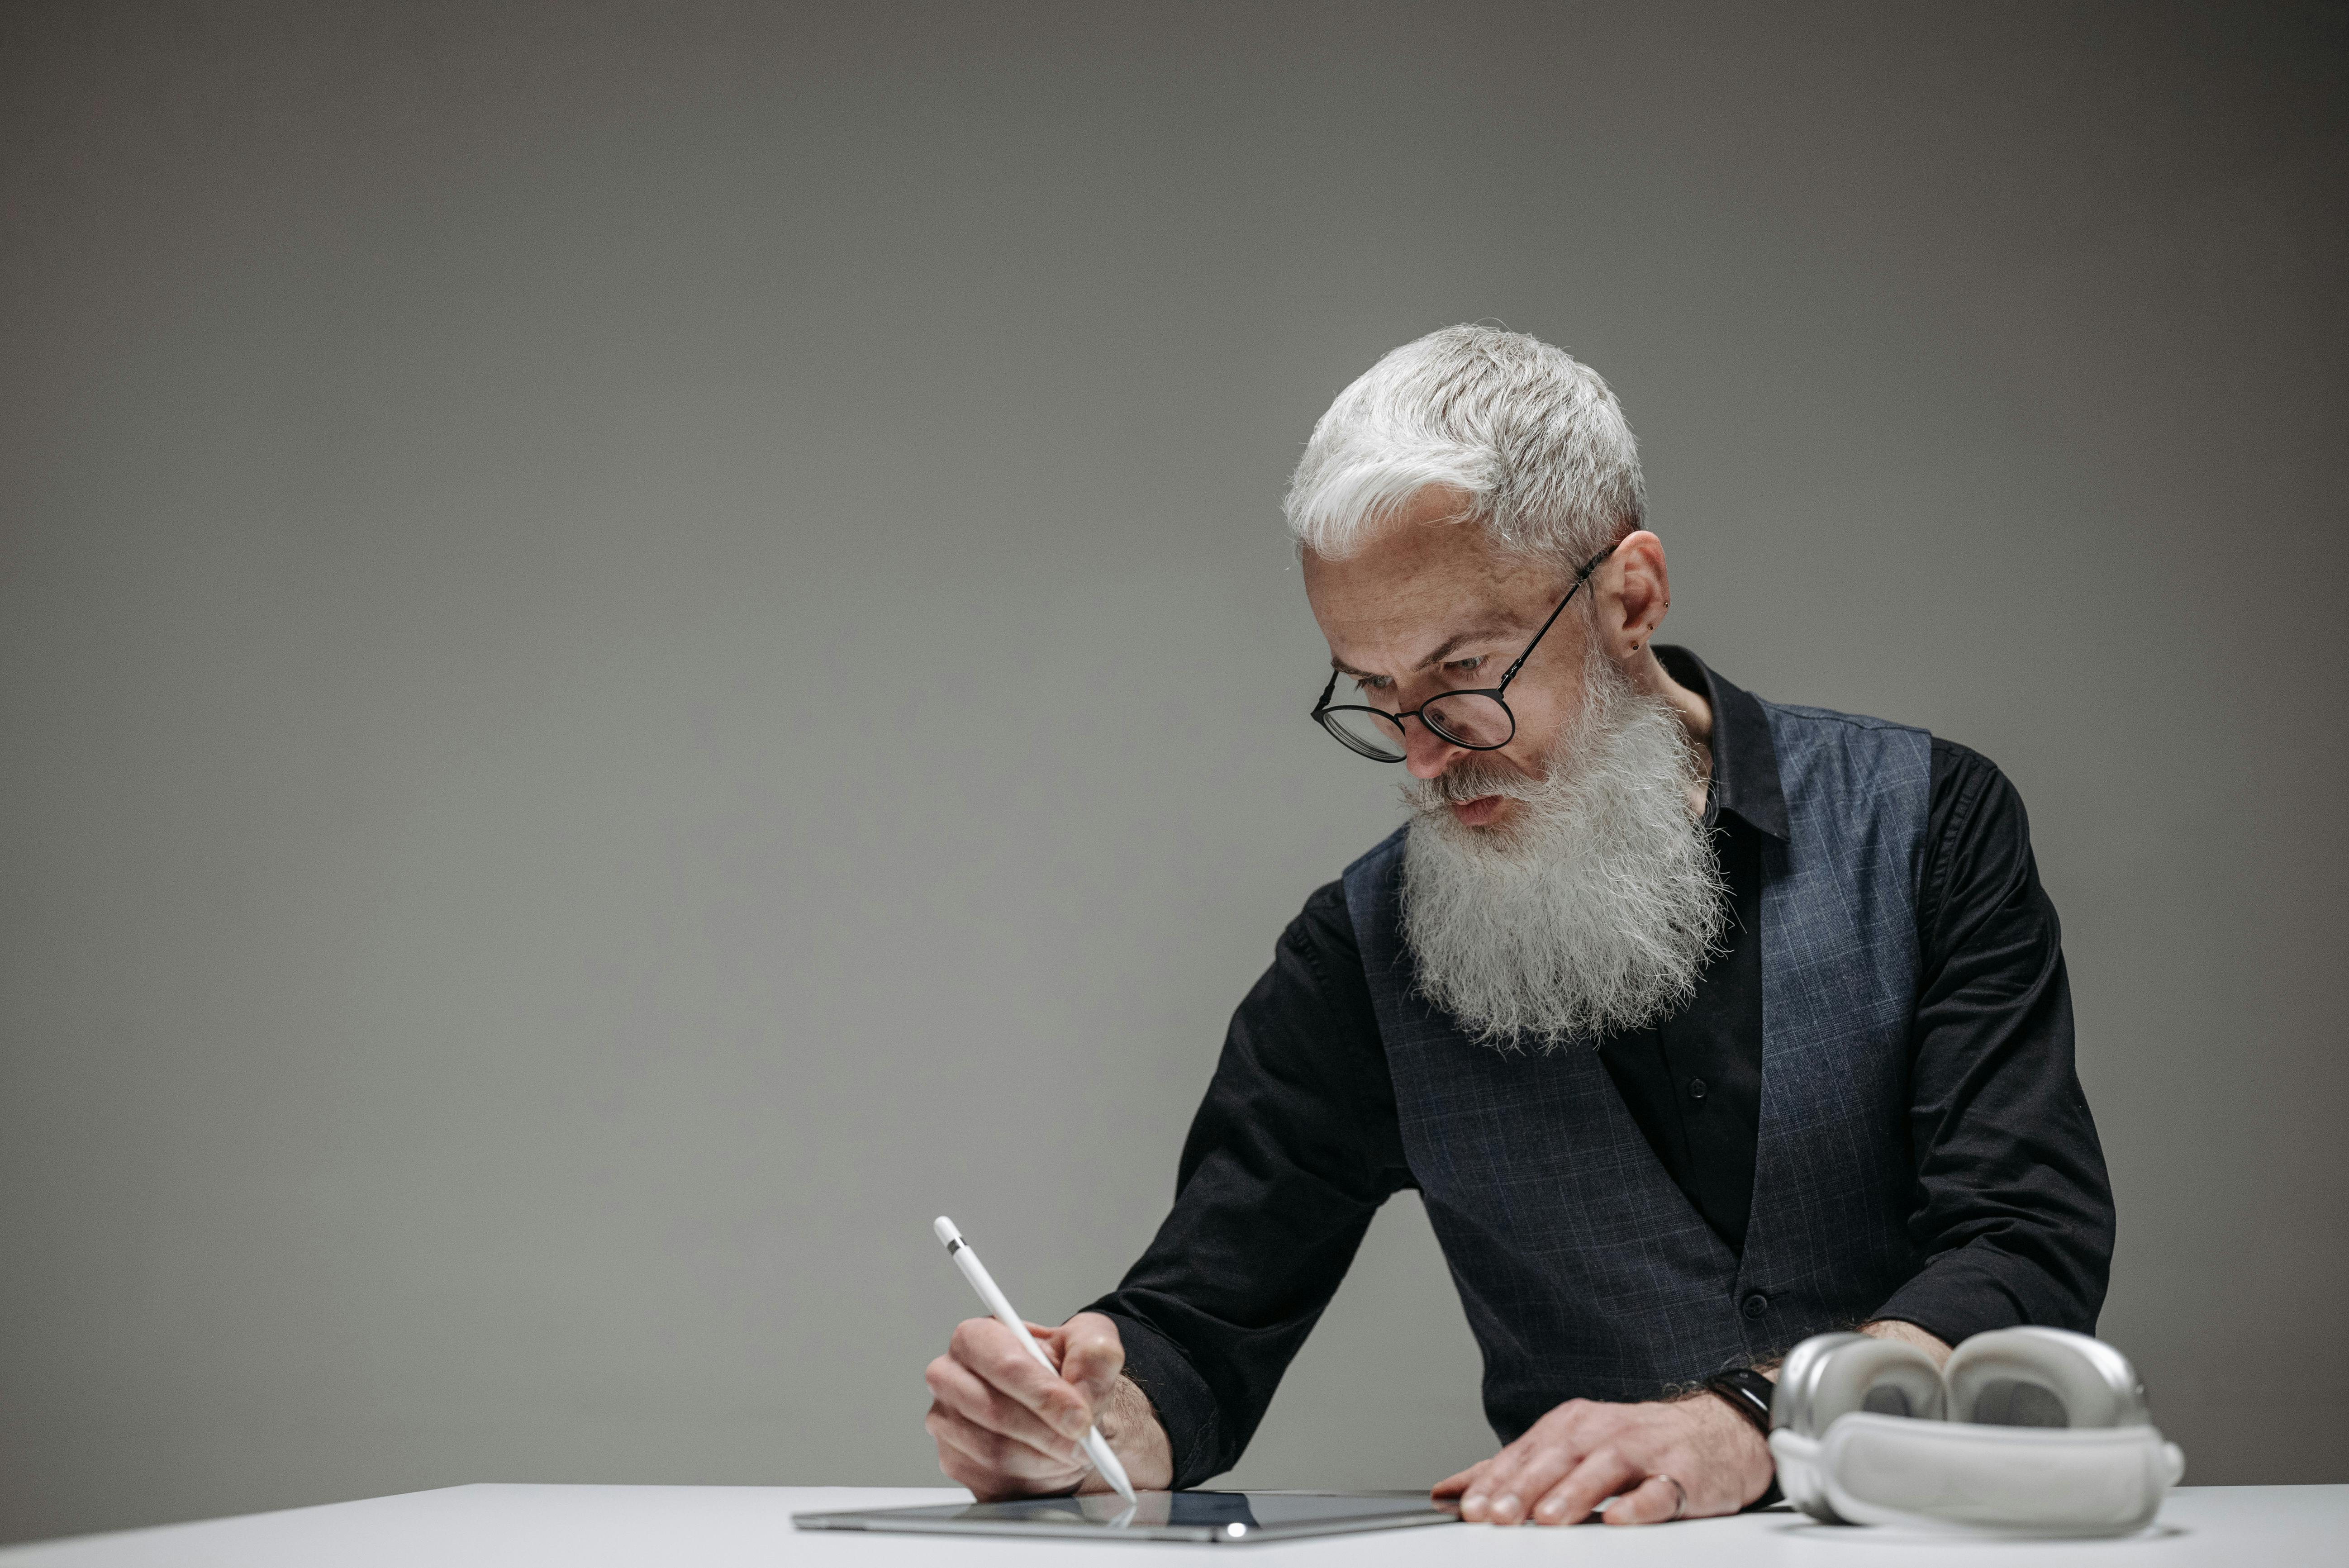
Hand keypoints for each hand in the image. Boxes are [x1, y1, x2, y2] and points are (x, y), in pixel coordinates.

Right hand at [924, 1311, 1172, 1499]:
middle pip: (994, 1411)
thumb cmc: (1067, 1374)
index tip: (1079, 1417)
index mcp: (977, 1337)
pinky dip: (1031, 1478)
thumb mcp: (1093, 1345)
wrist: (1062, 1415)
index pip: (1004, 1365)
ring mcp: (945, 1423)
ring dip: (1044, 1457)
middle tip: (1082, 1439)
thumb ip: (1093, 1353)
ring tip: (1070, 1448)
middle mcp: (950, 1377)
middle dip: (1048, 1432)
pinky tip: (1048, 1462)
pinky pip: (992, 1480)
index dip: (1044, 1394)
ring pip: (994, 1451)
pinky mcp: (954, 1463)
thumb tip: (1082, 1388)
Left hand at [1433, 1392, 1771, 1525]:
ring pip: (1604, 1469)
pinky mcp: (1682, 1475)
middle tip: (1495, 1517)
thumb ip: (1510, 1472)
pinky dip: (1639, 1504)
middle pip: (1557, 1458)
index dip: (1494, 1483)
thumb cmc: (1633, 1447)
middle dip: (1523, 1488)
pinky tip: (1618, 1518)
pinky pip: (1660, 1491)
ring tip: (1547, 1518)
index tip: (1468, 1509)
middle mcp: (1604, 1432)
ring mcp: (1644, 1450)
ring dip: (1573, 1493)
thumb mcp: (1567, 1450)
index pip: (1524, 1454)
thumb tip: (1449, 1492)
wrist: (1716, 1433)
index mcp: (1571, 1425)